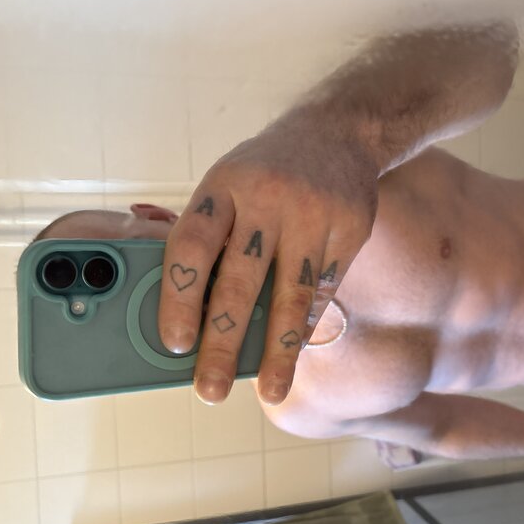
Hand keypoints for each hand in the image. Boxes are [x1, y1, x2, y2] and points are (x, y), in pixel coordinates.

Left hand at [158, 113, 378, 405]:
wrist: (340, 132)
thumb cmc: (267, 171)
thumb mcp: (228, 184)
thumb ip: (210, 236)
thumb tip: (188, 314)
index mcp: (224, 186)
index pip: (192, 246)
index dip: (178, 298)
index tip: (174, 344)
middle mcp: (268, 199)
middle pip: (240, 281)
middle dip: (222, 342)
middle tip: (209, 389)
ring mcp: (314, 215)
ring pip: (291, 295)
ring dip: (278, 351)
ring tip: (269, 391)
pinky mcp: (350, 231)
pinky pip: (324, 291)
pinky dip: (306, 326)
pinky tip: (293, 351)